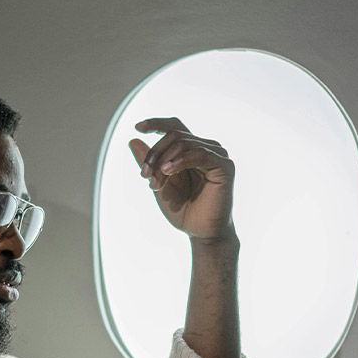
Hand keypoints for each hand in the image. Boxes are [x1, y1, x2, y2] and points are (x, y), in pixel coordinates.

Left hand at [129, 118, 236, 245]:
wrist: (201, 233)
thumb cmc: (183, 211)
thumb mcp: (159, 184)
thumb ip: (149, 163)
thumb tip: (133, 140)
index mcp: (190, 151)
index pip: (175, 126)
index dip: (157, 123)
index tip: (138, 127)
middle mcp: (205, 148)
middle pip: (174, 135)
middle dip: (154, 154)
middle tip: (145, 176)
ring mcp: (216, 155)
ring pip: (183, 143)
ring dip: (163, 162)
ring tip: (155, 183)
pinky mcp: (224, 166)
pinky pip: (199, 154)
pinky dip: (180, 161)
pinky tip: (167, 171)